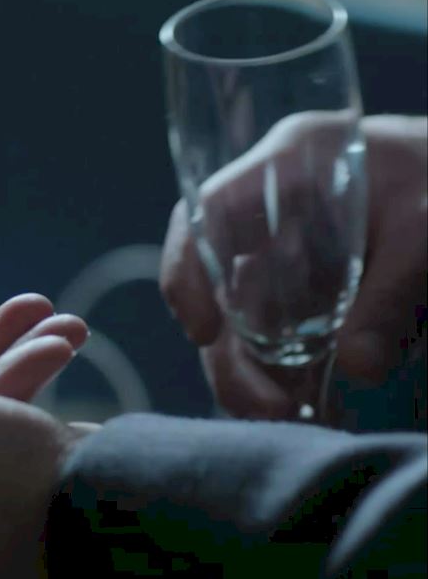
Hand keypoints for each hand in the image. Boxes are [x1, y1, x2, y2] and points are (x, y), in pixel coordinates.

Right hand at [161, 114, 426, 417]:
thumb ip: (395, 294)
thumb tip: (359, 368)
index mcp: (287, 166)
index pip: (206, 213)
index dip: (188, 271)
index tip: (204, 333)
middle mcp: (272, 210)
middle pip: (220, 283)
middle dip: (230, 353)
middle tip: (264, 407)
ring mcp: (289, 248)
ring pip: (244, 316)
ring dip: (254, 372)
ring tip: (285, 417)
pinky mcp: (311, 281)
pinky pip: (282, 330)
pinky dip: (288, 371)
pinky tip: (308, 404)